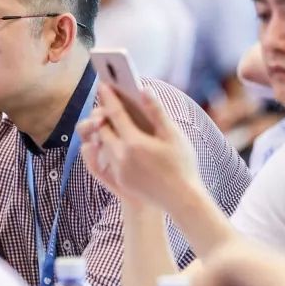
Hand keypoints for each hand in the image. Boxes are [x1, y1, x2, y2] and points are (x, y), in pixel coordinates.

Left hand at [78, 84, 201, 212]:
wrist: (182, 200)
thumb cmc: (182, 165)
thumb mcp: (173, 136)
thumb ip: (156, 111)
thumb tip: (143, 89)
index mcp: (134, 142)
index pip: (114, 113)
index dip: (109, 97)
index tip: (103, 84)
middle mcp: (121, 156)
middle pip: (102, 129)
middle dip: (103, 114)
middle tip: (107, 102)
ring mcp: (118, 170)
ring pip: (103, 144)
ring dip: (104, 131)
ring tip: (110, 118)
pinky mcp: (119, 180)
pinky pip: (107, 159)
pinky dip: (109, 146)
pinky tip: (116, 139)